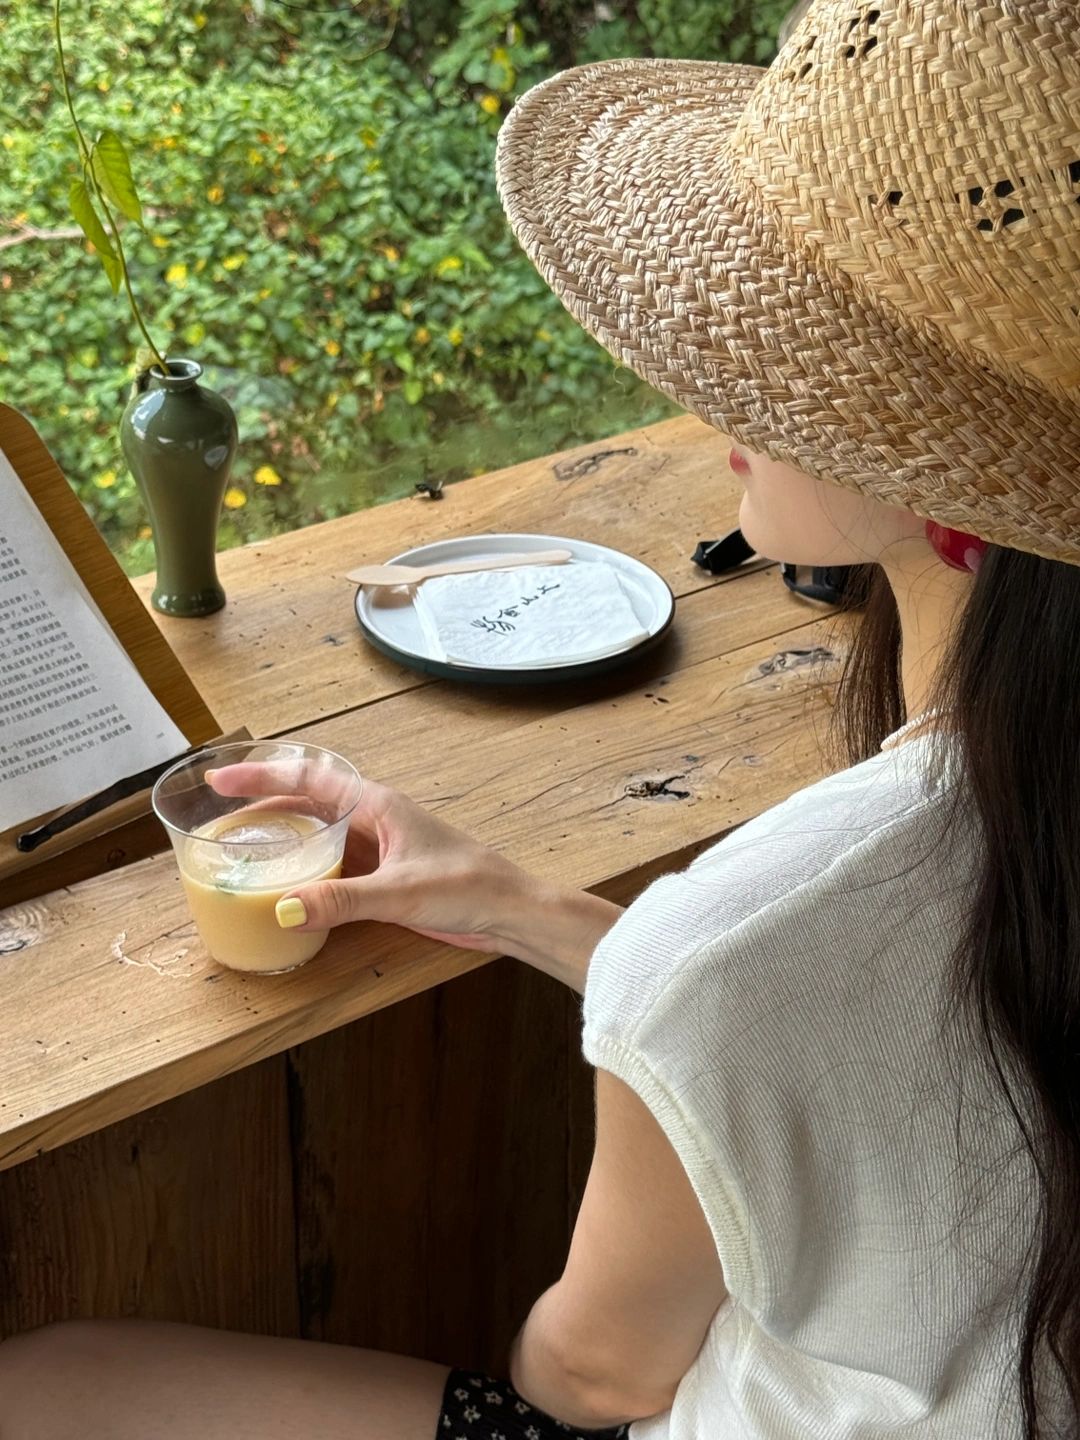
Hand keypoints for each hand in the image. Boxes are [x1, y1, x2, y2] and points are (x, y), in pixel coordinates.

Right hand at [205, 763, 537, 954]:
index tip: (220, 779)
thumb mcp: (399, 893)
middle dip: (262, 802)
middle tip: (217, 813)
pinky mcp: (384, 874)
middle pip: (307, 800)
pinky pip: (334, 862)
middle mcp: (374, 818)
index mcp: (377, 805)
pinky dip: (305, 867)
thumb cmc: (468, 886)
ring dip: (282, 835)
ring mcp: (379, 846)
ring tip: (240, 844)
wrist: (511, 911)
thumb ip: (341, 901)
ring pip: (319, 831)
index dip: (261, 777)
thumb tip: (284, 909)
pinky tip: (286, 884)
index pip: (308, 779)